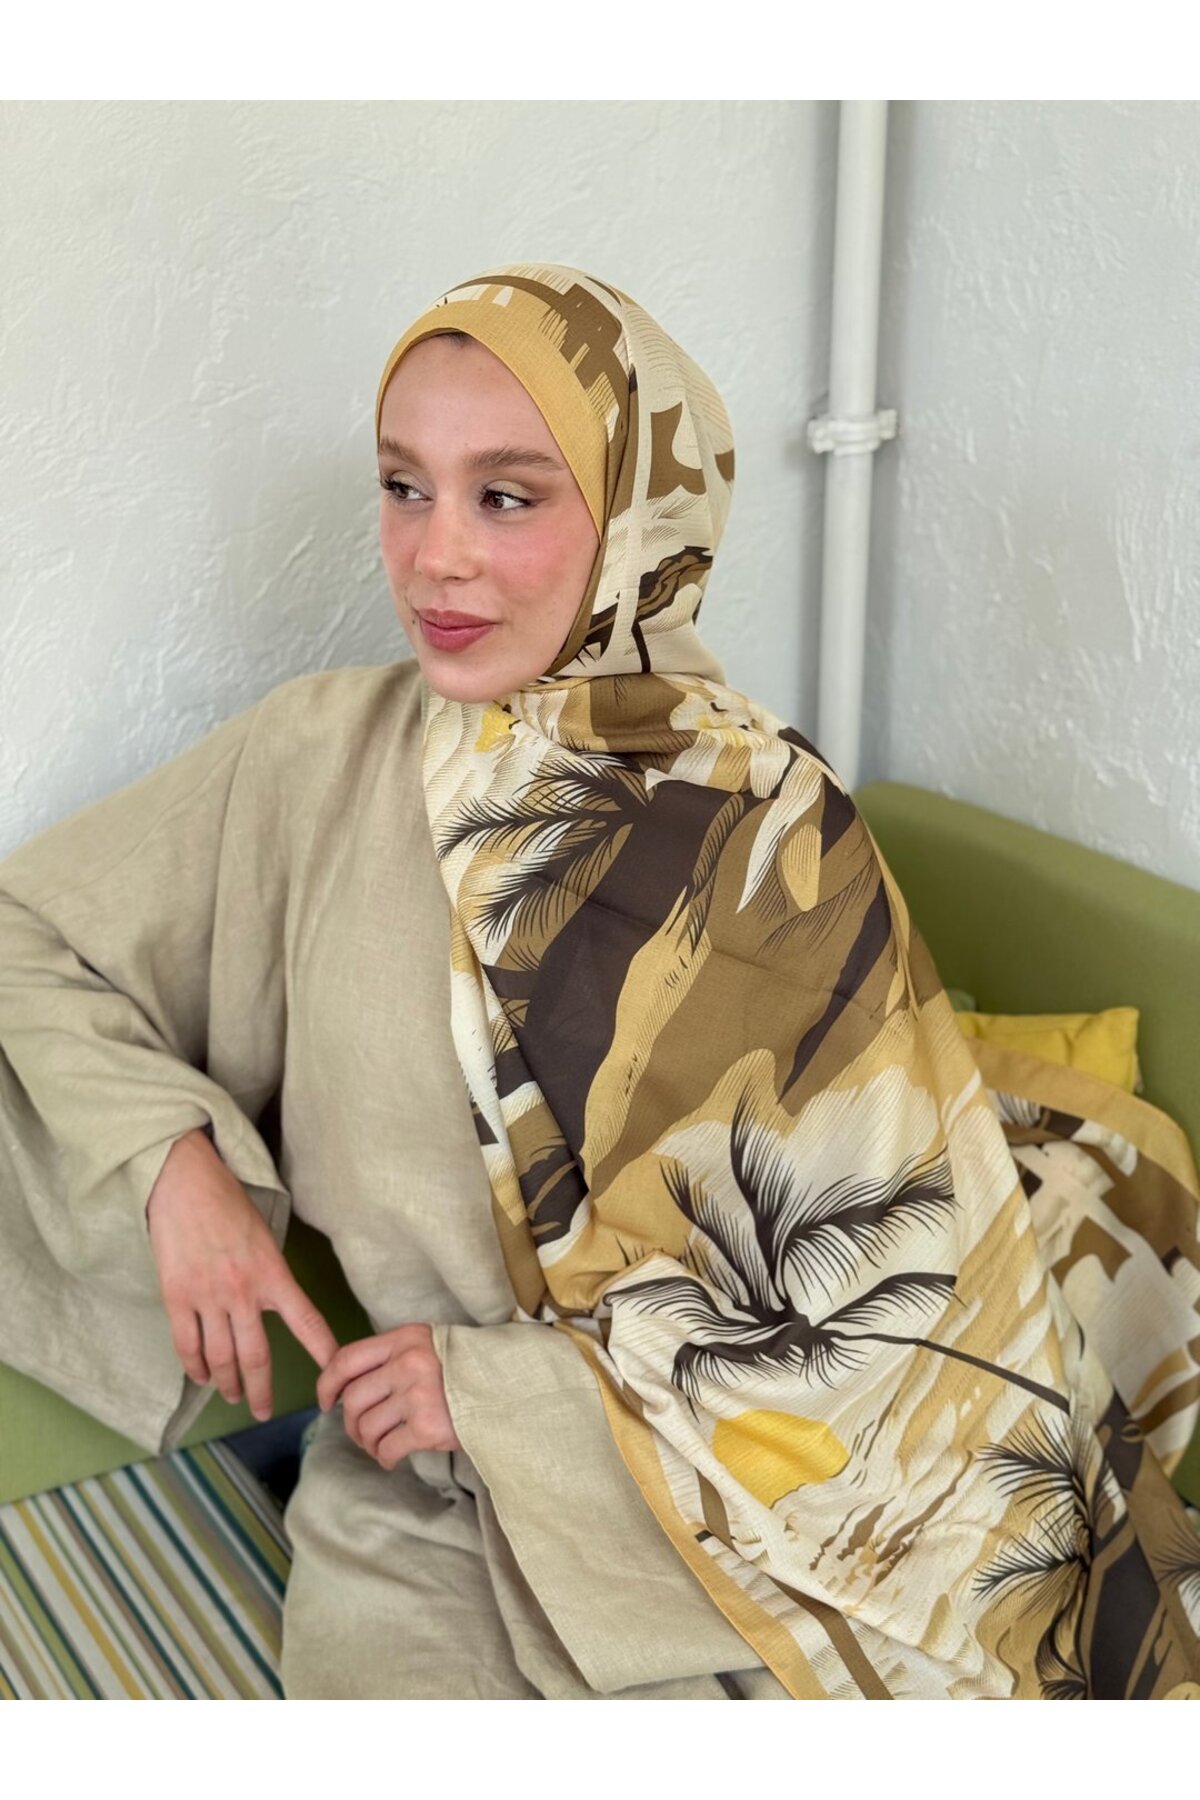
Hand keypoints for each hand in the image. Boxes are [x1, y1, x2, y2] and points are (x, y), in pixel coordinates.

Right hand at [146, 1126, 337, 1419]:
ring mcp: (208, 1296)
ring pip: (221, 1357)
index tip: (333, 1376)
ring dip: (227, 1383)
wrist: (184, 1183)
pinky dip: (194, 1366)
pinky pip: (187, 1344)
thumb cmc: (228, 1204)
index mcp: (273, 1273)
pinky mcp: (177, 1297)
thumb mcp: (264, 1236)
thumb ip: (270, 1274)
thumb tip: (272, 1305)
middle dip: (261, 1389)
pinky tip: (200, 1377)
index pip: (306, 1321)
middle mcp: (244, 1291)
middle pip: (256, 1355)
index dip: (322, 1351)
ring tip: (232, 1395)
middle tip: (264, 1411)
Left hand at [317, 1323, 460, 1469]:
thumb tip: (347, 1386)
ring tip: (381, 1446)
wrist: (511, 1389)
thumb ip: (393, 1357)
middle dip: (351, 1423)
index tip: (326, 1401)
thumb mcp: (429, 1347)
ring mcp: (418, 1395)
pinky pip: (387, 1448)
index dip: (327, 1384)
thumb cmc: (466, 1370)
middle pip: (354, 1399)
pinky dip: (385, 1458)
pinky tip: (394, 1457)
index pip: (347, 1359)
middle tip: (362, 1434)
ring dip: (368, 1443)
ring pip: (367, 1427)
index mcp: (405, 1339)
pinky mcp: (428, 1427)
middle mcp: (408, 1363)